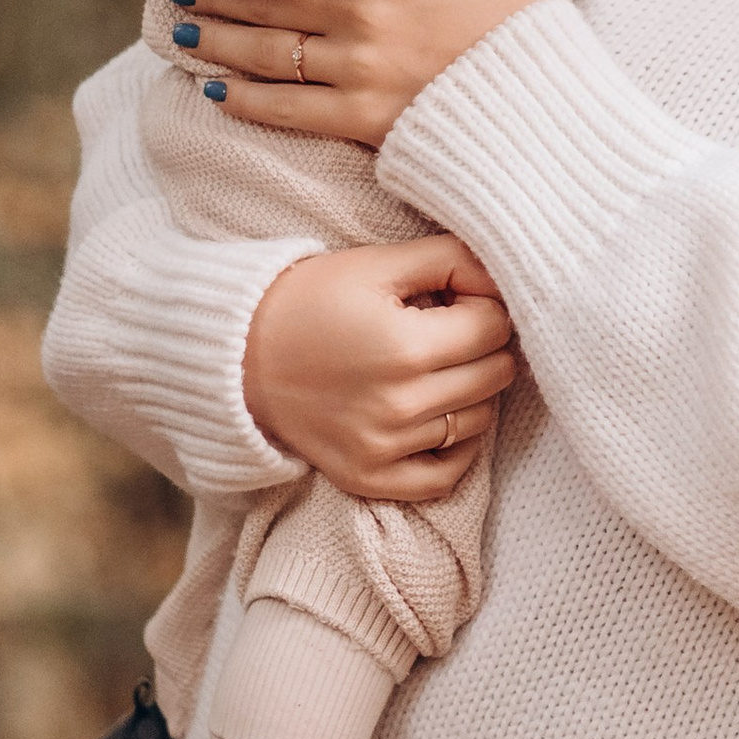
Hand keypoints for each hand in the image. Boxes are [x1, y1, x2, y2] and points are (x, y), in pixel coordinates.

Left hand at [180, 0, 548, 149]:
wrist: (537, 108)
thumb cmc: (523, 31)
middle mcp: (363, 17)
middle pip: (271, 1)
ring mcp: (357, 70)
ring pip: (267, 51)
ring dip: (218, 40)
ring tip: (184, 32)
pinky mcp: (359, 120)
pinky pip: (287, 109)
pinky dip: (245, 101)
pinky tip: (216, 92)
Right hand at [244, 236, 519, 498]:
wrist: (237, 356)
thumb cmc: (310, 300)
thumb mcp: (377, 263)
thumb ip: (451, 261)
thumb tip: (501, 281)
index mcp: (405, 347)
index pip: (493, 329)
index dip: (486, 306)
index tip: (459, 300)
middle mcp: (399, 405)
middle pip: (493, 376)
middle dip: (484, 346)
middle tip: (452, 329)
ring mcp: (383, 448)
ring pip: (478, 422)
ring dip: (472, 391)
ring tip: (438, 367)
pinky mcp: (368, 477)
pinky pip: (445, 477)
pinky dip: (458, 450)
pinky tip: (442, 417)